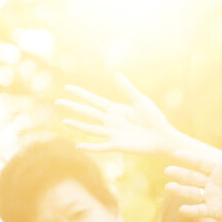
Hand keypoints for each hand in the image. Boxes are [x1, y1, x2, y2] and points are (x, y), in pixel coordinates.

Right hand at [58, 73, 178, 156]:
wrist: (164, 137)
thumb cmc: (156, 118)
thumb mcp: (141, 101)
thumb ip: (127, 89)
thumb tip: (116, 74)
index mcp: (115, 109)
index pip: (93, 100)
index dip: (81, 94)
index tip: (68, 87)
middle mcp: (110, 121)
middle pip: (87, 112)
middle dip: (73, 107)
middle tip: (57, 101)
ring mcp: (113, 133)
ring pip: (90, 129)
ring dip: (77, 125)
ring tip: (64, 121)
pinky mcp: (117, 145)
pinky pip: (101, 147)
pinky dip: (90, 147)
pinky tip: (79, 145)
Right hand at [164, 135, 221, 221]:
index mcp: (218, 170)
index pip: (200, 163)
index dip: (189, 158)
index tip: (176, 153)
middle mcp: (211, 183)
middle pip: (193, 177)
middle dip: (180, 174)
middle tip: (167, 171)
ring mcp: (211, 197)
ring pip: (193, 193)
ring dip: (181, 190)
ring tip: (169, 187)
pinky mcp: (214, 211)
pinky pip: (200, 210)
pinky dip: (191, 210)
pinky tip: (182, 208)